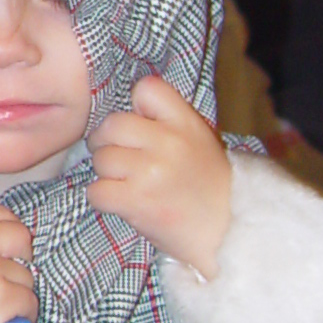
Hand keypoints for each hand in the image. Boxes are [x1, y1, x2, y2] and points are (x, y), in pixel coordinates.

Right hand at [0, 204, 35, 322]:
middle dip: (23, 255)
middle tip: (11, 275)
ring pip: (26, 275)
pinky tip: (6, 321)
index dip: (7, 230)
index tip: (6, 248)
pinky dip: (24, 314)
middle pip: (20, 235)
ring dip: (17, 292)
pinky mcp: (2, 298)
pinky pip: (30, 301)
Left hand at [87, 76, 231, 277]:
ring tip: (128, 183)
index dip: (136, 107)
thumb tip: (130, 109)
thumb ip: (168, 121)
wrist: (226, 233)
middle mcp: (169, 142)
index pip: (146, 89)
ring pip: (101, 159)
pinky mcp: (136, 201)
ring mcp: (150, 172)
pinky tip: (121, 201)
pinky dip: (102, 198)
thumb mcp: (199, 141)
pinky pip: (96, 190)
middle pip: (112, 124)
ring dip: (106, 173)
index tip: (142, 127)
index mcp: (186, 123)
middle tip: (119, 157)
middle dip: (107, 142)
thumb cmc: (207, 186)